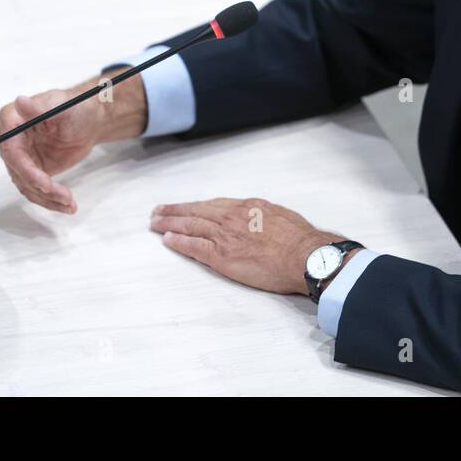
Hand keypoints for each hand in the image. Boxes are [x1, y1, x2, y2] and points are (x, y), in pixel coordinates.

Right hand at [0, 70, 146, 212]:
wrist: (87, 122)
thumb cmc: (75, 107)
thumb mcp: (61, 106)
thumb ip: (39, 108)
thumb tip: (20, 101)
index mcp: (12, 118)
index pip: (9, 147)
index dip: (23, 167)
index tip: (44, 181)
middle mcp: (10, 139)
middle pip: (16, 169)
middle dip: (39, 185)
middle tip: (62, 195)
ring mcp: (20, 157)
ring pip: (25, 184)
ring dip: (47, 197)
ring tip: (70, 203)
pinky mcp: (30, 171)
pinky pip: (34, 190)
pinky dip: (49, 201)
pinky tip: (66, 205)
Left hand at [149, 197, 340, 294]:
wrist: (305, 255)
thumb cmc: (300, 239)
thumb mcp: (281, 216)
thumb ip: (263, 216)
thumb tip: (259, 220)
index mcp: (247, 207)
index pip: (214, 204)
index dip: (196, 205)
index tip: (185, 206)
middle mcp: (232, 217)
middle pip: (196, 211)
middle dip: (175, 210)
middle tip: (158, 210)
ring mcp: (226, 236)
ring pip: (190, 225)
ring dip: (169, 223)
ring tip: (155, 222)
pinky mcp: (223, 256)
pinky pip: (194, 247)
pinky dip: (179, 242)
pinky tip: (167, 239)